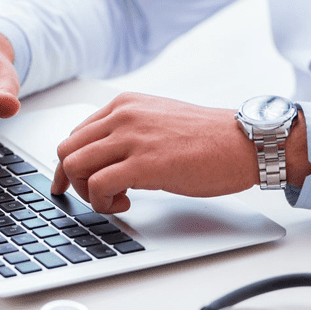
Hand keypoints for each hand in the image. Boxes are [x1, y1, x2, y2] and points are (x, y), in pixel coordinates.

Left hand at [51, 92, 258, 213]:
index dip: (70, 165)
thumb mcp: (159, 123)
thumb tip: (107, 158)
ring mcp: (131, 138)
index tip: (70, 183)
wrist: (242, 142)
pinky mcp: (143, 164)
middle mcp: (122, 116)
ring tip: (115, 200)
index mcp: (124, 105)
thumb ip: (130, 133)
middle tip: (95, 196)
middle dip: (73, 181)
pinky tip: (126, 204)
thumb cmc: (208, 138)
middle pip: (68, 151)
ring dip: (87, 193)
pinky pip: (97, 186)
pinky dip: (103, 203)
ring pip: (74, 166)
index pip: (76, 135)